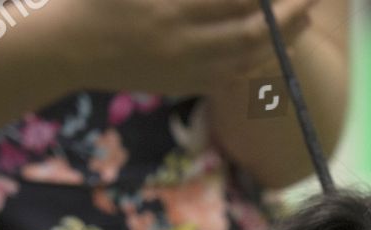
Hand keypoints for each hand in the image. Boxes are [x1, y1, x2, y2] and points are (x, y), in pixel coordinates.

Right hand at [44, 0, 321, 98]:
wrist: (66, 45)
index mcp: (170, 5)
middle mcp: (182, 39)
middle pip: (254, 28)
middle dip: (290, 12)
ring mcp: (185, 66)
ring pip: (249, 57)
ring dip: (284, 37)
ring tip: (304, 17)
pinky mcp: (184, 82)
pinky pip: (233, 76)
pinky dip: (261, 60)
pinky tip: (277, 44)